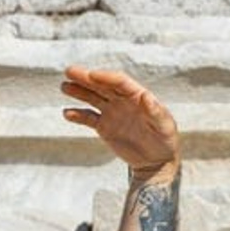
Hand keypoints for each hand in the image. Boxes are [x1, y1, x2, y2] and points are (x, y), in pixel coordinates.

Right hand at [61, 66, 179, 175]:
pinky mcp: (104, 126)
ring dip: (78, 92)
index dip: (105, 77)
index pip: (119, 82)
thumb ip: (155, 111)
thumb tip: (145, 96)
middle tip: (69, 71)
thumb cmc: (165, 140)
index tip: (91, 75)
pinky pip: (88, 118)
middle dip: (86, 78)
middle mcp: (122, 101)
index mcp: (137, 96)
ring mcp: (112, 112)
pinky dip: (78, 115)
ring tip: (64, 87)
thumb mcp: (164, 126)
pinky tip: (67, 113)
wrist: (157, 160)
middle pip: (102, 85)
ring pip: (92, 98)